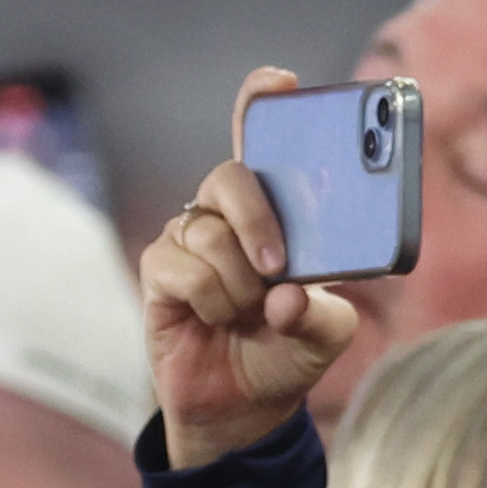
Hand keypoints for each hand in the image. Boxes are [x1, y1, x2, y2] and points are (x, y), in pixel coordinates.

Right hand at [144, 68, 361, 467]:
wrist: (244, 406)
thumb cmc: (287, 350)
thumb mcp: (327, 334)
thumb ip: (322, 313)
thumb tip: (287, 297)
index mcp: (273, 209)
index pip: (260, 138)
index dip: (261, 101)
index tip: (279, 81)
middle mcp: (226, 212)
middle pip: (232, 177)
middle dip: (258, 218)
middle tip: (279, 268)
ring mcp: (189, 237)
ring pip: (212, 236)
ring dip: (240, 286)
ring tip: (246, 314)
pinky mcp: (159, 270)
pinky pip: (186, 270)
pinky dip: (211, 301)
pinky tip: (214, 318)